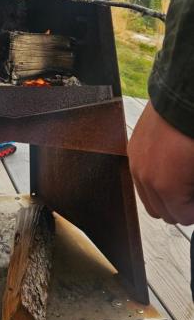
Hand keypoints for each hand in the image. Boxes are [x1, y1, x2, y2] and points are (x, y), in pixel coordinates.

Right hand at [128, 100, 193, 223]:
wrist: (179, 101)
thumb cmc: (192, 134)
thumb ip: (193, 190)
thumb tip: (191, 198)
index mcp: (167, 187)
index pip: (182, 218)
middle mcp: (146, 179)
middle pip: (162, 213)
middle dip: (179, 206)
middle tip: (191, 192)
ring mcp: (136, 164)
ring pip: (148, 198)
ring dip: (164, 195)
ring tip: (180, 180)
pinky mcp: (132, 150)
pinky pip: (140, 178)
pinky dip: (153, 178)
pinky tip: (168, 166)